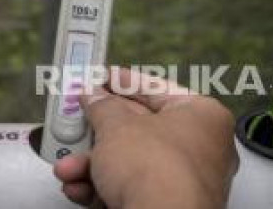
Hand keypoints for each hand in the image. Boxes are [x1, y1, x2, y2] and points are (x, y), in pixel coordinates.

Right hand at [53, 68, 237, 208]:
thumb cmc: (158, 171)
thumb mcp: (116, 125)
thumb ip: (102, 106)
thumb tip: (95, 98)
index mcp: (203, 117)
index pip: (156, 89)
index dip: (122, 82)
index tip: (101, 78)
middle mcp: (202, 148)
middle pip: (139, 129)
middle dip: (99, 129)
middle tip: (78, 117)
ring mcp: (186, 181)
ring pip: (130, 162)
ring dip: (92, 163)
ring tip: (69, 163)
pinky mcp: (168, 205)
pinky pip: (131, 188)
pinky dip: (102, 185)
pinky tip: (79, 186)